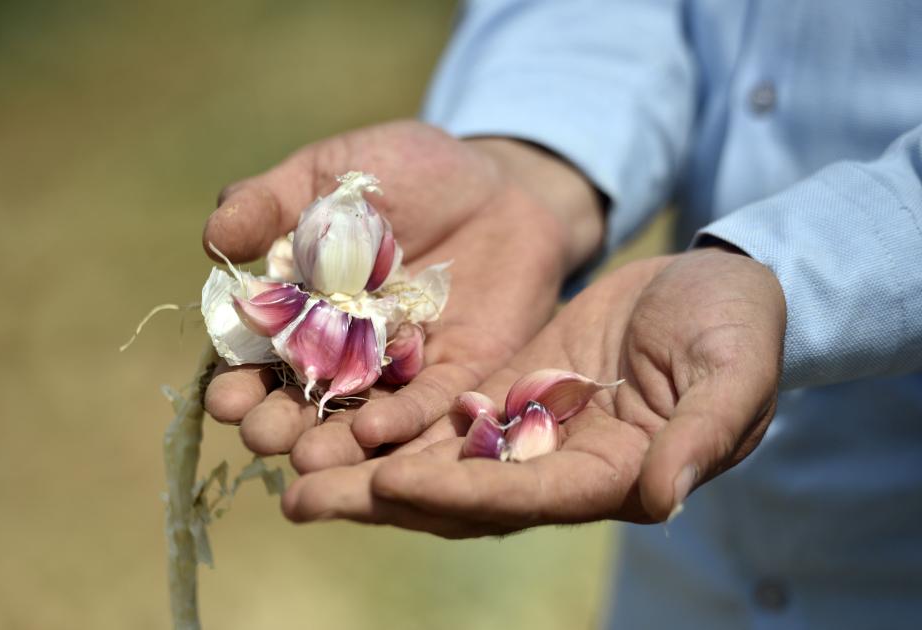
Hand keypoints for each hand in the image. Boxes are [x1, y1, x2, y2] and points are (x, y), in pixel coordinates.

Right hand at [202, 120, 603, 465]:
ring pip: (359, 416)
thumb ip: (269, 203)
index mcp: (296, 312)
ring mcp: (399, 369)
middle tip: (262, 437)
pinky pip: (428, 402)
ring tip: (310, 460)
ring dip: (334, 442)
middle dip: (279, 423)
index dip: (237, 380)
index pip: (256, 357)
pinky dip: (402, 418)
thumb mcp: (327, 174)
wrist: (496, 178)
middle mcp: (340, 354)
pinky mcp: (456, 372)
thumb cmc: (401, 171)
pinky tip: (375, 432)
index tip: (223, 400)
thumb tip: (213, 237)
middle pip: (302, 400)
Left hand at [280, 248, 786, 536]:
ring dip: (359, 467)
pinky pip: (433, 413)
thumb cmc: (739, 327)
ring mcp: (522, 432)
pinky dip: (381, 420)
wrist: (716, 288)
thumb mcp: (735, 370)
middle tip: (297, 498)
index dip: (460, 493)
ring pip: (429, 459)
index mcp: (609, 474)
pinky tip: (321, 413)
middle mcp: (553, 466)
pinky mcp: (501, 390)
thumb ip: (705, 433)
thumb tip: (664, 498)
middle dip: (377, 498)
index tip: (393, 483)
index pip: (524, 496)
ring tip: (285, 464)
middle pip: (455, 494)